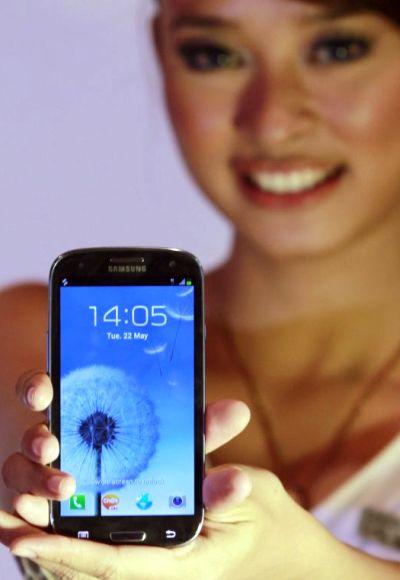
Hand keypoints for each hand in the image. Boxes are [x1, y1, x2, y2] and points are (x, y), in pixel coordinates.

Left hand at [0, 372, 357, 579]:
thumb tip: (232, 480)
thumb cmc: (256, 519)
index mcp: (178, 562)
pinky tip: (48, 509)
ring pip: (89, 554)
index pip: (112, 565)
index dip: (65, 553)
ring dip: (50, 533)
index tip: (23, 538)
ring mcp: (151, 552)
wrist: (268, 537)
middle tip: (7, 518)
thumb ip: (230, 490)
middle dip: (44, 544)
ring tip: (14, 510)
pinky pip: (104, 541)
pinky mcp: (150, 538)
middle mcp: (156, 561)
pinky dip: (71, 530)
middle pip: (88, 563)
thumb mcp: (249, 500)